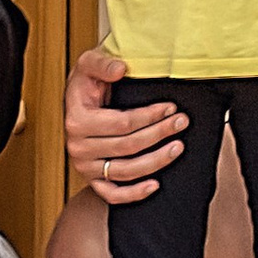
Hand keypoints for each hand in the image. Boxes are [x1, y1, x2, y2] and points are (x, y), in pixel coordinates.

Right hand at [64, 45, 180, 204]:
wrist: (77, 101)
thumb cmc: (86, 82)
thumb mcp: (89, 63)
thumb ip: (103, 62)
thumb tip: (120, 69)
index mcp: (76, 120)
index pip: (122, 123)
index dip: (150, 117)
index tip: (171, 108)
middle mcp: (77, 146)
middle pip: (128, 147)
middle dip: (159, 134)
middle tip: (181, 123)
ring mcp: (84, 166)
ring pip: (126, 171)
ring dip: (156, 162)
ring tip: (177, 147)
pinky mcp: (92, 179)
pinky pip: (112, 194)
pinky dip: (134, 193)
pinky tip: (155, 185)